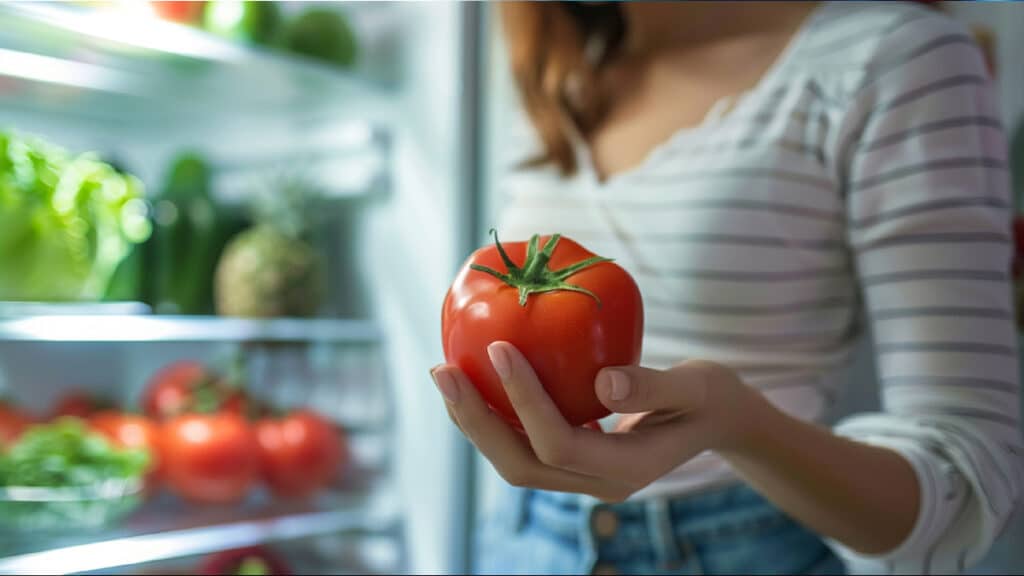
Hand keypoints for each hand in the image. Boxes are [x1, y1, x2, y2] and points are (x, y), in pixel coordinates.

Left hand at [431, 341, 768, 501]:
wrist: (716, 422)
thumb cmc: (710, 397)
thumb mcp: (696, 386)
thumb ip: (653, 387)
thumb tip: (603, 383)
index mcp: (627, 470)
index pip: (561, 443)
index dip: (524, 400)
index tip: (500, 346)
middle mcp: (597, 484)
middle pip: (521, 465)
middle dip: (477, 420)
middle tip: (443, 369)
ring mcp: (582, 479)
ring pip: (515, 462)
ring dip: (475, 422)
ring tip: (446, 374)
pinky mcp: (572, 463)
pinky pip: (522, 447)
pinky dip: (493, 418)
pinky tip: (476, 380)